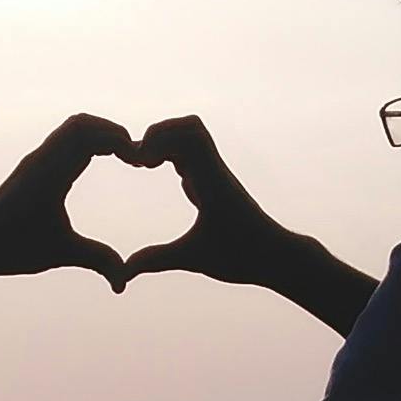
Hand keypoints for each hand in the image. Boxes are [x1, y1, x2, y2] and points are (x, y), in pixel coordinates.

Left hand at [0, 115, 133, 290]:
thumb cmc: (10, 247)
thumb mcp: (59, 254)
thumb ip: (97, 261)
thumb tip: (123, 286)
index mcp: (50, 173)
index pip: (89, 136)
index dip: (120, 141)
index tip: (140, 162)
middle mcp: (43, 158)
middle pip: (83, 123)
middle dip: (114, 133)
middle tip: (136, 157)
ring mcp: (37, 159)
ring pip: (72, 128)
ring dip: (100, 135)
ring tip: (123, 157)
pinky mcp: (34, 166)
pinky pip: (63, 139)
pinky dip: (86, 142)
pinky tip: (100, 162)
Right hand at [119, 116, 301, 289]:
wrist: (277, 257)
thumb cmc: (242, 257)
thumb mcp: (193, 259)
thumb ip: (155, 261)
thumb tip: (122, 273)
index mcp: (212, 182)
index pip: (189, 136)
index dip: (157, 139)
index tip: (138, 163)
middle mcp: (215, 171)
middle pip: (189, 126)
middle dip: (158, 135)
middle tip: (137, 161)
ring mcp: (216, 173)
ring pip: (192, 135)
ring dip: (165, 141)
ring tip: (143, 164)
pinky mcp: (215, 180)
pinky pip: (193, 152)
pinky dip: (171, 152)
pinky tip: (156, 171)